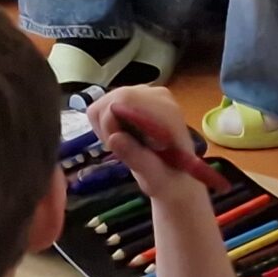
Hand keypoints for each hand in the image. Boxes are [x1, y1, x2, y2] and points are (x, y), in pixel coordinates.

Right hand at [88, 85, 224, 203]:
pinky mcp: (131, 100)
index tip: (113, 146)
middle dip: (107, 126)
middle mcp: (156, 96)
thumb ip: (137, 158)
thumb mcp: (156, 178)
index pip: (126, 98)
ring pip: (104, 102)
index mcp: (167, 111)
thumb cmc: (169, 181)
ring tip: (122, 146)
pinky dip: (104, 125)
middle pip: (113, 98)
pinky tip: (120, 138)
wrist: (174, 178)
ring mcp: (143, 95)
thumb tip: (114, 138)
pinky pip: (103, 106)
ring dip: (105, 127)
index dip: (110, 121)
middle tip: (117, 150)